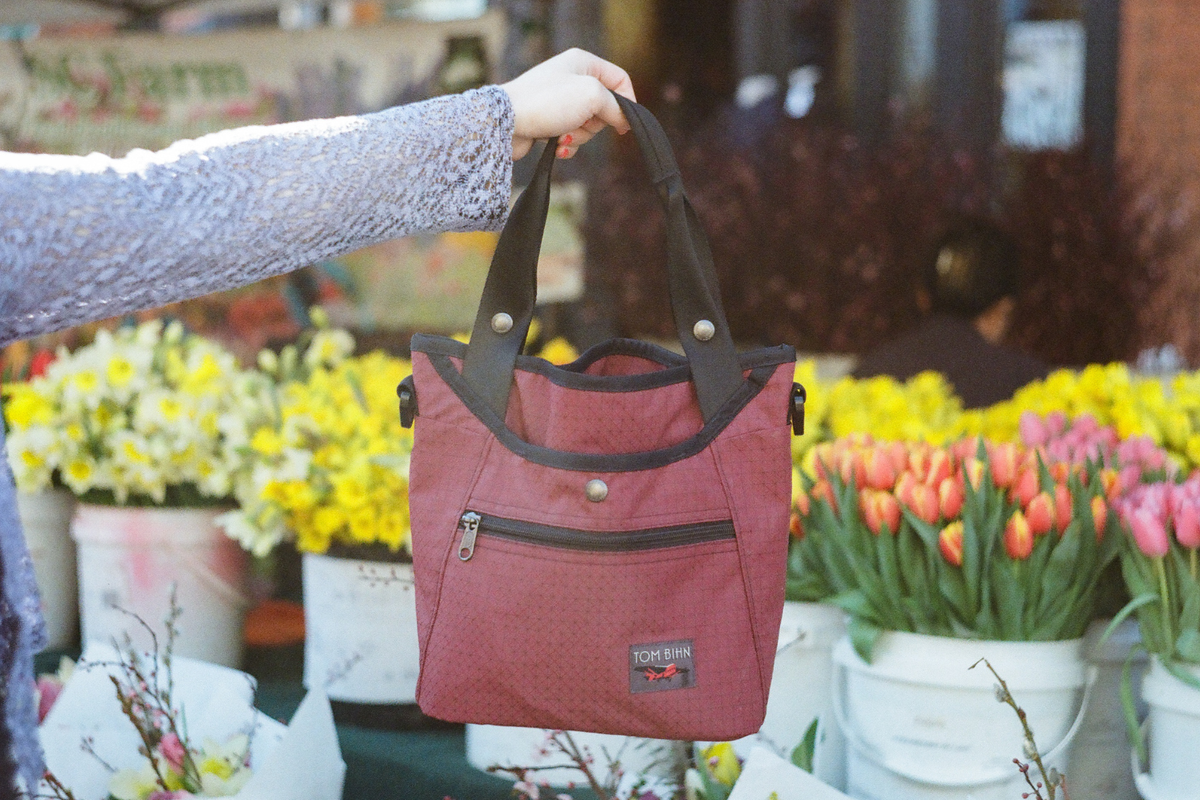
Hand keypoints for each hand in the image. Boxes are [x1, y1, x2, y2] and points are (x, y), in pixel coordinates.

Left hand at [500, 48, 635, 159]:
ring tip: (562, 135)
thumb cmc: (547, 102)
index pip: (620, 79)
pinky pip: (571, 136)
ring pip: (588, 125)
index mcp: (583, 62)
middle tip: (581, 124)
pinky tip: (556, 146)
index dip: (627, 102)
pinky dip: (567, 144)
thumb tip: (626, 121)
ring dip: (580, 136)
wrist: (505, 122)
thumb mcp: (592, 96)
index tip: (625, 124)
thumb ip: (616, 107)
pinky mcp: (549, 121)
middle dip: (596, 123)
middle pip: (604, 106)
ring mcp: (559, 100)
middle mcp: (571, 78)